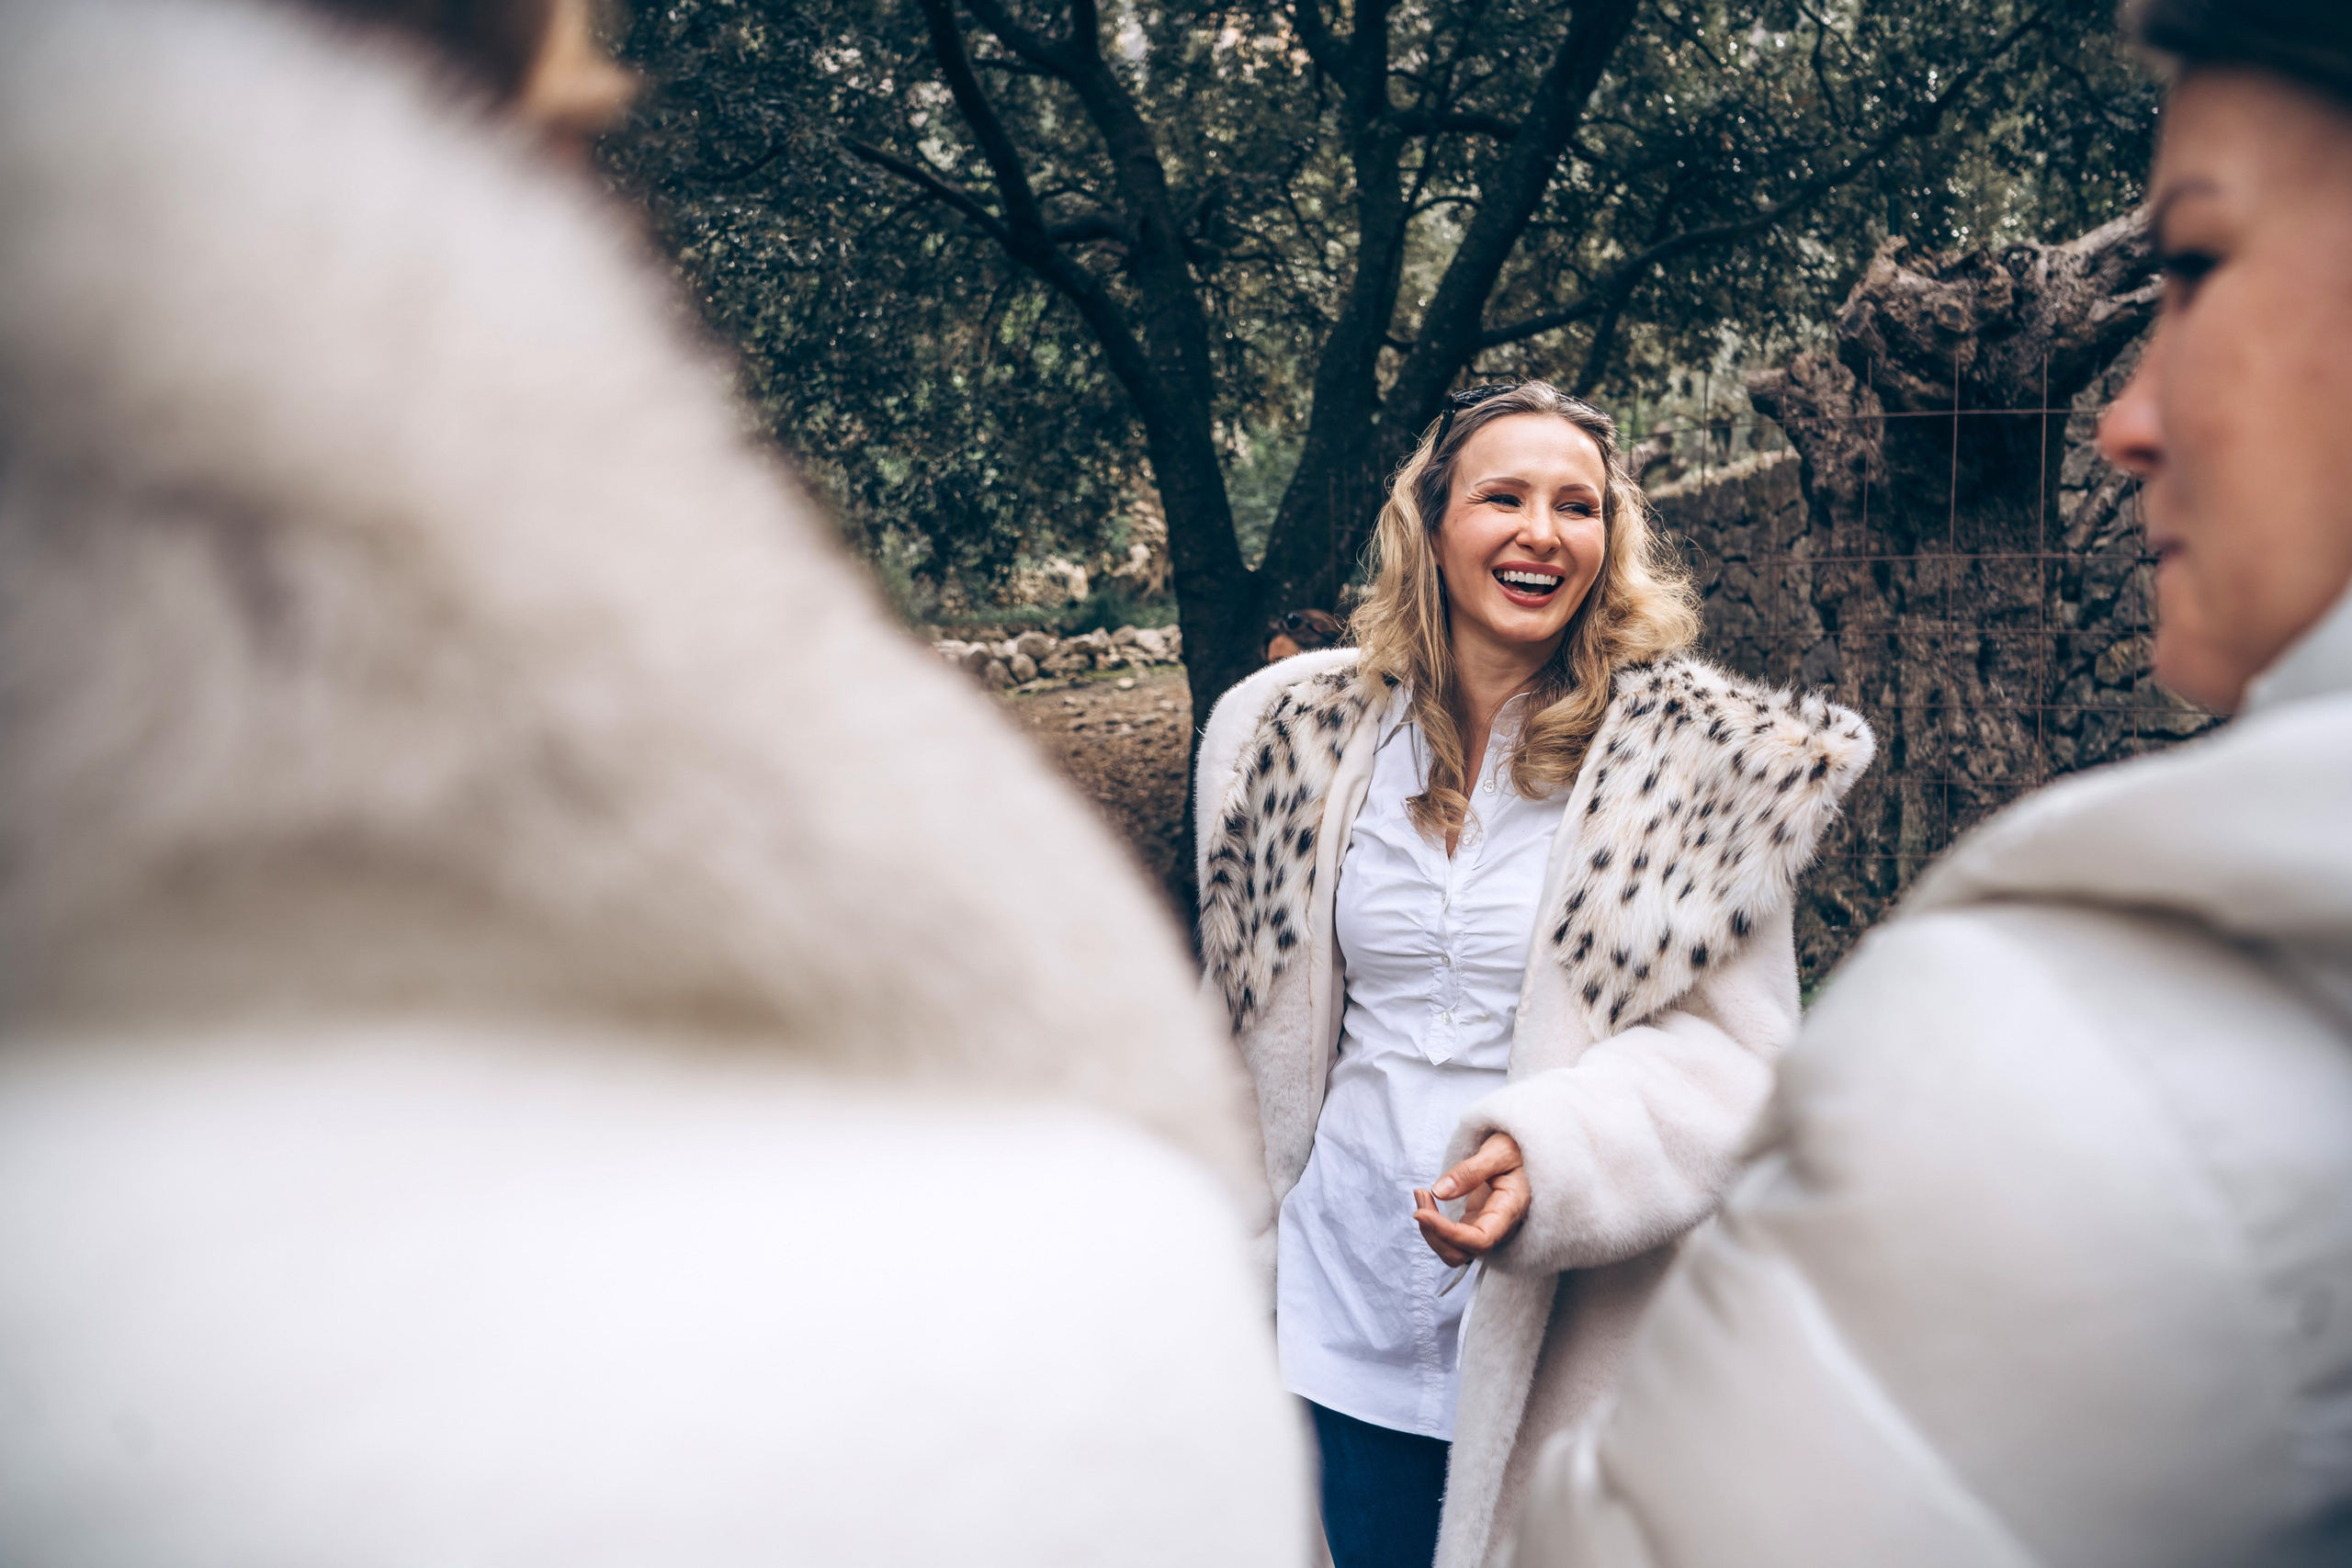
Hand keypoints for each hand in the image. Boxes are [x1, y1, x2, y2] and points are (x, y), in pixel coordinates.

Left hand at [1412, 1132, 1528, 1267]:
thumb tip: (1440, 1192)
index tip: (1421, 1213)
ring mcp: (1486, 1228)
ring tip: (1421, 1195)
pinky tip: (1427, 1201)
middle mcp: (1499, 1227)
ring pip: (1454, 1251)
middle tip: (1420, 1194)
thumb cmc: (1516, 1148)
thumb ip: (1471, 1171)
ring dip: (1431, 1231)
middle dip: (1433, 1232)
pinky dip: (1434, 1226)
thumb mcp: (1499, 1150)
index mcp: (1510, 1210)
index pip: (1480, 1240)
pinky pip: (1451, 1239)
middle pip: (1462, 1252)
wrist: (1524, 1151)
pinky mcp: (1475, 1224)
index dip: (1448, 1233)